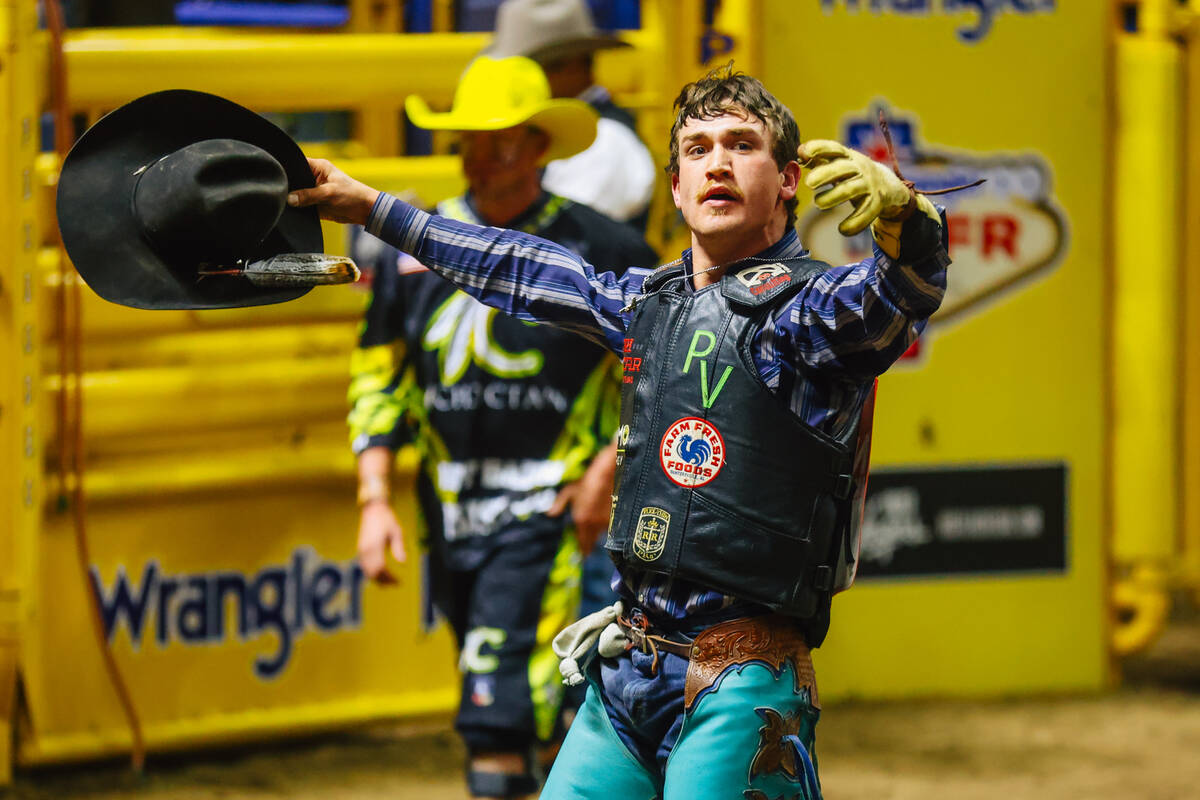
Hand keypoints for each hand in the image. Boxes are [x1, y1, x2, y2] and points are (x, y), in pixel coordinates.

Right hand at [287, 157, 380, 225]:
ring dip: (291, 199)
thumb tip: (289, 199)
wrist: (364, 211)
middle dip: (288, 186)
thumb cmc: (352, 196)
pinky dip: (297, 209)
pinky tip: (289, 211)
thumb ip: (309, 195)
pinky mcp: (314, 203)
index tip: (276, 175)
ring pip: (296, 194)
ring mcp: (313, 191)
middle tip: (278, 192)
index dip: (286, 168)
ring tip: (282, 202)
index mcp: (318, 167)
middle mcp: (314, 177)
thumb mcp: (329, 193)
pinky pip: (301, 206)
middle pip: (294, 179)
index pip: (296, 162)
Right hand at [357, 500, 405, 584]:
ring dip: (377, 579)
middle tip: (396, 584)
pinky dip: (372, 573)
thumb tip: (403, 562)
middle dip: (384, 581)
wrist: (373, 510)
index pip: (381, 568)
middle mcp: (365, 550)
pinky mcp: (360, 549)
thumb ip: (399, 548)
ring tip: (390, 582)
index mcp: (375, 546)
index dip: (389, 578)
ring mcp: (361, 550)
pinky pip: (364, 566)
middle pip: (373, 572)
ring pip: (367, 571)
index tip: (399, 582)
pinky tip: (381, 574)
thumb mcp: (397, 532)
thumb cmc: (387, 520)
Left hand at [548, 443, 617, 555]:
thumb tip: (550, 514)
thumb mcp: (569, 491)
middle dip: (590, 546)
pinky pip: (611, 528)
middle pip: (593, 542)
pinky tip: (606, 521)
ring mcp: (607, 522)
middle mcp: (594, 525)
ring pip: (602, 535)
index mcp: (581, 520)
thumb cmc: (587, 482)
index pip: (582, 542)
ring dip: (599, 534)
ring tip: (597, 529)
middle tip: (588, 549)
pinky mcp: (617, 518)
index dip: (583, 550)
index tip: (583, 555)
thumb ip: (559, 504)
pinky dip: (608, 528)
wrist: (608, 474)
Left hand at [797, 140, 913, 235]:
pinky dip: (854, 223)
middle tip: (809, 182)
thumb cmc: (855, 174)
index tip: (804, 152)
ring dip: (833, 196)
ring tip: (818, 203)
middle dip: (825, 173)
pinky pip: (866, 213)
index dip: (819, 148)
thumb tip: (800, 153)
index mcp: (849, 157)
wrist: (889, 185)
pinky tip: (842, 230)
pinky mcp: (877, 203)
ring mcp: (869, 185)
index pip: (834, 148)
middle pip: (842, 168)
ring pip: (851, 189)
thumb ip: (820, 159)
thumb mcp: (841, 163)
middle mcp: (860, 168)